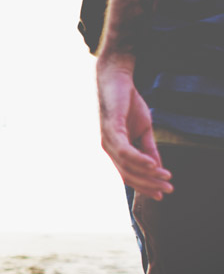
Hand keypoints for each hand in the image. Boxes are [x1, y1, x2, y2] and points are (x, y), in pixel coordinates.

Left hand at [97, 59, 172, 199]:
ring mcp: (106, 139)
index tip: (161, 194)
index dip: (144, 186)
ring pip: (126, 164)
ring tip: (166, 177)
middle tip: (168, 190)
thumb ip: (148, 148)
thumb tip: (157, 168)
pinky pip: (123, 149)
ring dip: (148, 173)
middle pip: (126, 174)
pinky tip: (153, 164)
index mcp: (113, 150)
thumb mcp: (143, 129)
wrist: (117, 79)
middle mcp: (106, 148)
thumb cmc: (127, 103)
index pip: (127, 174)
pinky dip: (138, 159)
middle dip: (148, 184)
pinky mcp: (109, 128)